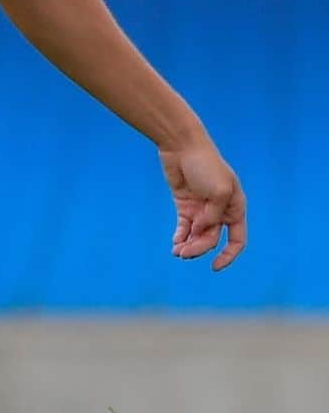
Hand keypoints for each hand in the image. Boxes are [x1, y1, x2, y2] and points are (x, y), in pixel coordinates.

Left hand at [160, 139, 246, 270]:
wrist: (182, 146)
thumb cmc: (206, 164)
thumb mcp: (219, 190)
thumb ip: (213, 215)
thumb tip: (201, 231)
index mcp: (235, 207)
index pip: (237, 239)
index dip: (229, 255)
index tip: (215, 266)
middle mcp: (220, 211)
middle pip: (212, 239)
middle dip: (199, 248)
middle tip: (183, 253)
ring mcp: (202, 209)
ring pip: (197, 235)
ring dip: (188, 246)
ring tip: (177, 251)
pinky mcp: (185, 205)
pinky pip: (184, 227)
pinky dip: (180, 236)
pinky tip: (175, 242)